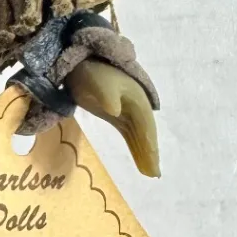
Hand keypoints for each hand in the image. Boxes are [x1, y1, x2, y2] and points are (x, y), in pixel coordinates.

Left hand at [64, 57, 159, 177]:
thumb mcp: (98, 80)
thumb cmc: (92, 70)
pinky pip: (130, 135)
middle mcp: (137, 106)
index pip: (146, 126)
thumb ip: (106, 93)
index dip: (150, 146)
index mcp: (137, 99)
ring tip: (149, 174)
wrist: (82, 61)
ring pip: (139, 136)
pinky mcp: (117, 115)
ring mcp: (128, 111)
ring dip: (144, 153)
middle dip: (150, 153)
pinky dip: (136, 147)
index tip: (152, 163)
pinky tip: (140, 162)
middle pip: (146, 133)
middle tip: (153, 175)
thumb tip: (115, 110)